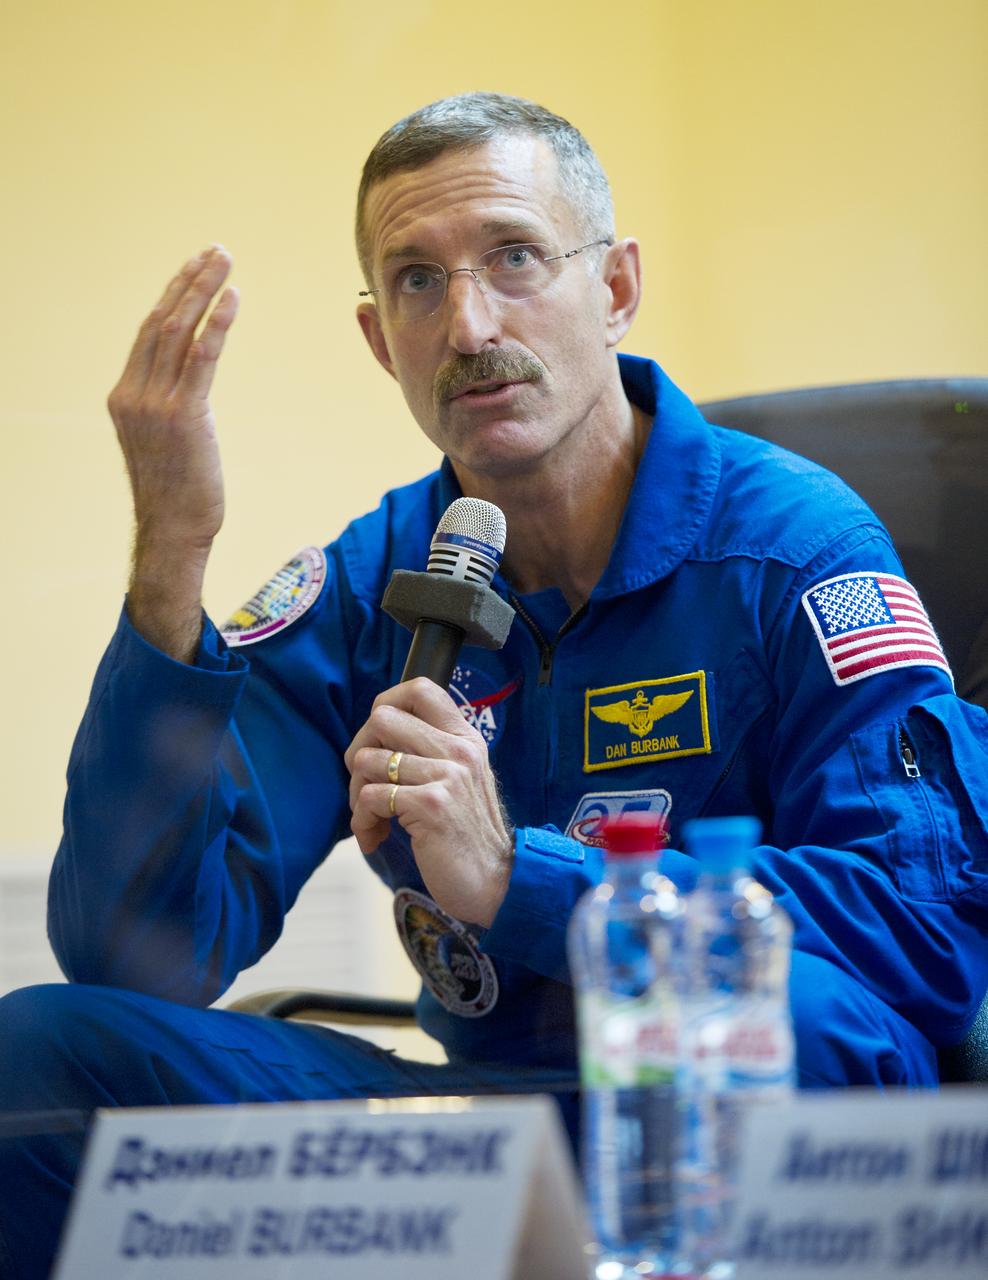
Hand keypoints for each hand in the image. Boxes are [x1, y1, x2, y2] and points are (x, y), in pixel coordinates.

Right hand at [107, 247, 238, 659]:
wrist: (173, 531)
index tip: (195, 268)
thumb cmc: (177, 493)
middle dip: (189, 281)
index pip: (148, 333)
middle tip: (215, 250)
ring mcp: (154, 404)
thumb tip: (188, 391)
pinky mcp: (183, 416)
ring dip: (203, 291)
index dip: (173, 296)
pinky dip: (216, 324)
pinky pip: (201, 358)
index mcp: (124, 396)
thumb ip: (168, 409)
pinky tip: (232, 299)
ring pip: (177, 331)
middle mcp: (132, 394)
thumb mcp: (163, 443)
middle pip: (160, 321)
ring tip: (225, 262)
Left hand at [345, 678, 513, 926]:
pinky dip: (363, 821)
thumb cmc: (468, 836)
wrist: (497, 882)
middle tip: (366, 786)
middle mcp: (458, 750)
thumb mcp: (461, 781)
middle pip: (381, 718)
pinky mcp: (431, 805)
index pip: (420, 688)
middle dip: (359, 753)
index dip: (385, 703)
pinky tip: (376, 838)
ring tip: (372, 821)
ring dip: (357, 796)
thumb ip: (431, 752)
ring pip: (367, 759)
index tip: (377, 738)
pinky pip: (369, 797)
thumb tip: (378, 731)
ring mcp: (447, 776)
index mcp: (465, 738)